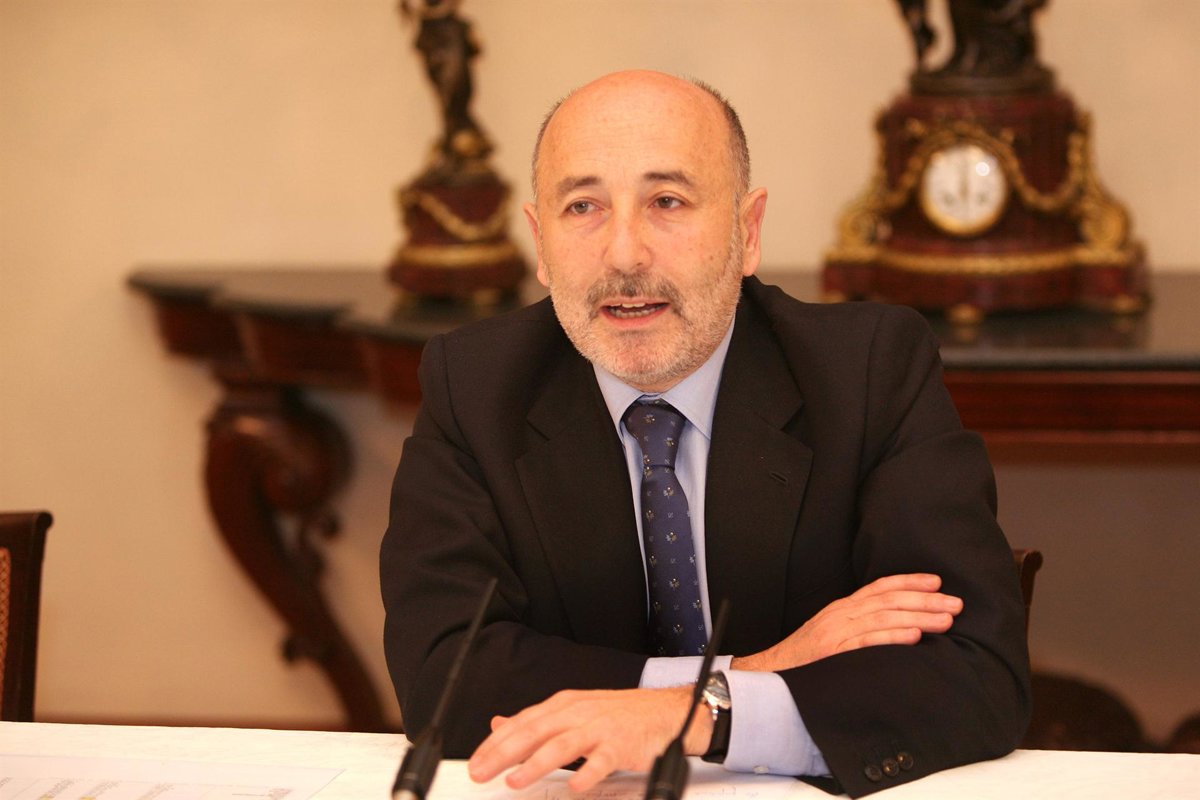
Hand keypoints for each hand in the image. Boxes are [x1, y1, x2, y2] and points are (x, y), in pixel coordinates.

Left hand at [467, 685, 711, 792]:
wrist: (664, 712)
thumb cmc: (617, 715)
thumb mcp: (573, 711)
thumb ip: (536, 721)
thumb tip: (500, 724)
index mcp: (563, 705)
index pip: (522, 723)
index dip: (495, 743)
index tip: (476, 762)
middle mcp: (578, 713)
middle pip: (534, 732)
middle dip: (504, 753)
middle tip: (481, 772)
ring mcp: (600, 728)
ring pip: (562, 744)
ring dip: (535, 763)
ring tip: (515, 780)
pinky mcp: (621, 745)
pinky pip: (602, 761)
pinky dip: (587, 773)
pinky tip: (574, 786)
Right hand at [732, 573, 961, 671]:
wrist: (770, 673)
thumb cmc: (805, 658)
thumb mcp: (831, 634)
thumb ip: (858, 627)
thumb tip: (895, 628)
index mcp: (842, 608)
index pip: (880, 587)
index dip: (909, 581)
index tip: (937, 582)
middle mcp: (841, 614)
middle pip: (889, 600)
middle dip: (925, 600)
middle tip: (956, 604)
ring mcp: (837, 632)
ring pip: (884, 618)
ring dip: (918, 618)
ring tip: (946, 620)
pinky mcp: (834, 652)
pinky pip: (867, 642)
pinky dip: (892, 637)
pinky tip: (915, 638)